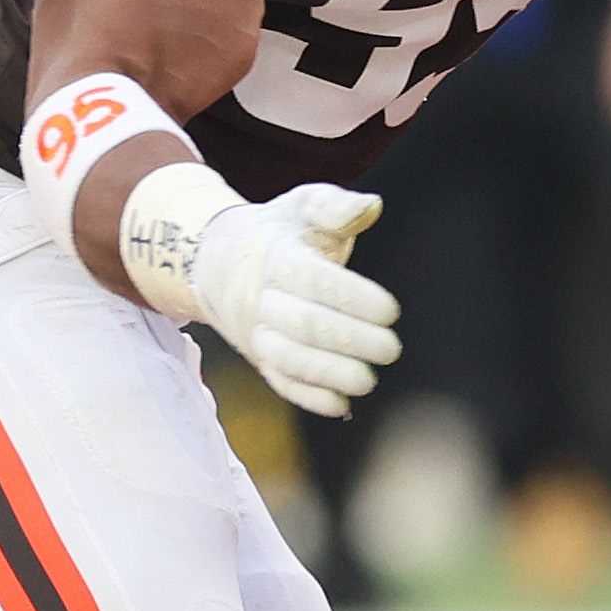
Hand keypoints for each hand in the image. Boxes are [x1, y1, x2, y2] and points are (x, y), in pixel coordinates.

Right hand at [191, 185, 401, 419]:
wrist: (218, 260)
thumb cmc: (279, 232)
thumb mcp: (302, 206)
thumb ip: (334, 206)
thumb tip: (372, 206)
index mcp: (276, 257)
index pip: (314, 280)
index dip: (353, 297)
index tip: (391, 311)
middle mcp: (261, 297)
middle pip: (304, 324)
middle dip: (350, 340)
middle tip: (390, 349)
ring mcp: (256, 331)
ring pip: (288, 358)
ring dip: (329, 374)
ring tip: (368, 380)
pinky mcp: (258, 357)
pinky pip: (279, 381)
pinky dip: (307, 396)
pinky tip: (340, 404)